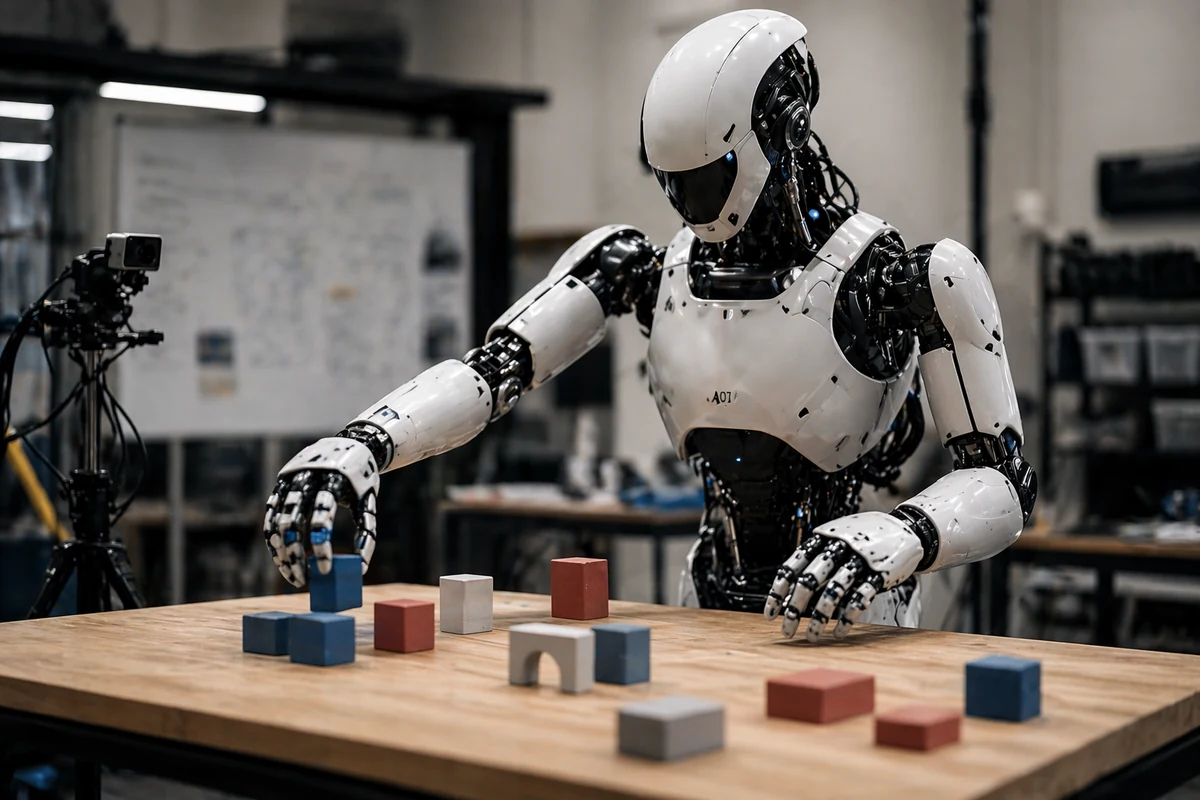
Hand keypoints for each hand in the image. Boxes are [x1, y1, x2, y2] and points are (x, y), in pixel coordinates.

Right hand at [263, 437, 379, 587]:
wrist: (350, 446)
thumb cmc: (361, 482)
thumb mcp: (368, 503)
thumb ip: (366, 534)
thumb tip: (360, 569)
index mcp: (333, 482)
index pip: (321, 520)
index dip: (320, 548)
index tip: (323, 571)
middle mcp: (307, 479)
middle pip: (292, 523)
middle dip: (294, 555)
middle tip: (302, 580)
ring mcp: (290, 480)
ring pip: (276, 521)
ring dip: (280, 551)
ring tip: (292, 574)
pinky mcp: (280, 484)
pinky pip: (270, 515)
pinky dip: (273, 538)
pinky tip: (281, 558)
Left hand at [763, 511, 922, 641]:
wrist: (906, 528)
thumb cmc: (864, 538)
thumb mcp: (837, 538)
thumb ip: (816, 558)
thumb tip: (790, 593)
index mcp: (823, 537)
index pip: (793, 566)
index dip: (779, 591)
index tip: (770, 613)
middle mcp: (839, 547)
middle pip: (810, 581)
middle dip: (795, 609)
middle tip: (787, 630)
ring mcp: (860, 560)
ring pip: (833, 593)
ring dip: (819, 618)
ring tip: (812, 636)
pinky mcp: (880, 575)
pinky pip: (859, 599)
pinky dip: (846, 618)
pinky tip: (838, 631)